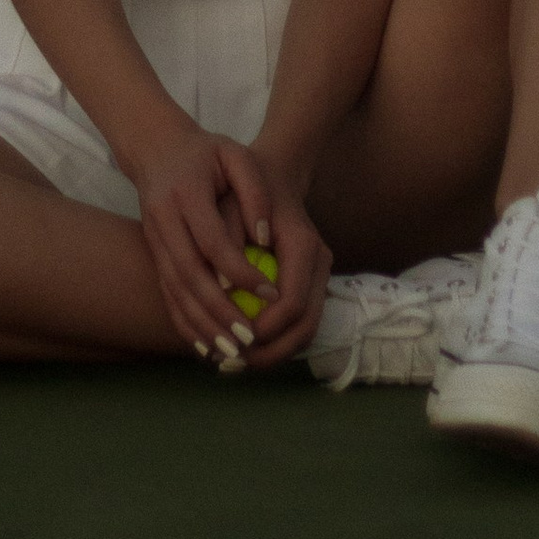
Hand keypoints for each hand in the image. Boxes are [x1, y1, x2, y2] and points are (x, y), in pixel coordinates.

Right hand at [131, 125, 294, 360]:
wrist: (156, 148)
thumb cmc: (206, 152)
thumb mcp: (235, 153)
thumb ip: (254, 190)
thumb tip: (264, 239)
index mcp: (184, 194)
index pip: (213, 242)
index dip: (241, 271)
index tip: (272, 293)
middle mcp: (163, 221)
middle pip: (190, 275)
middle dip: (220, 311)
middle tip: (251, 337)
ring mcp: (154, 240)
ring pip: (175, 292)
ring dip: (202, 326)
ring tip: (232, 352)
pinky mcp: (154, 254)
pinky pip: (167, 295)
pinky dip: (185, 324)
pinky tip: (206, 347)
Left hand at [233, 178, 329, 371]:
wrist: (273, 175)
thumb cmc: (242, 190)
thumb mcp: (229, 208)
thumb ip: (226, 244)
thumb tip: (220, 290)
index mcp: (303, 245)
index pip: (293, 301)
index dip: (265, 328)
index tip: (235, 338)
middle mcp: (319, 263)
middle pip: (306, 326)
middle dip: (271, 352)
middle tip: (234, 362)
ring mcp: (318, 276)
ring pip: (306, 331)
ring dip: (274, 354)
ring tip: (236, 363)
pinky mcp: (310, 285)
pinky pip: (299, 324)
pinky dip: (275, 343)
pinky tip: (243, 349)